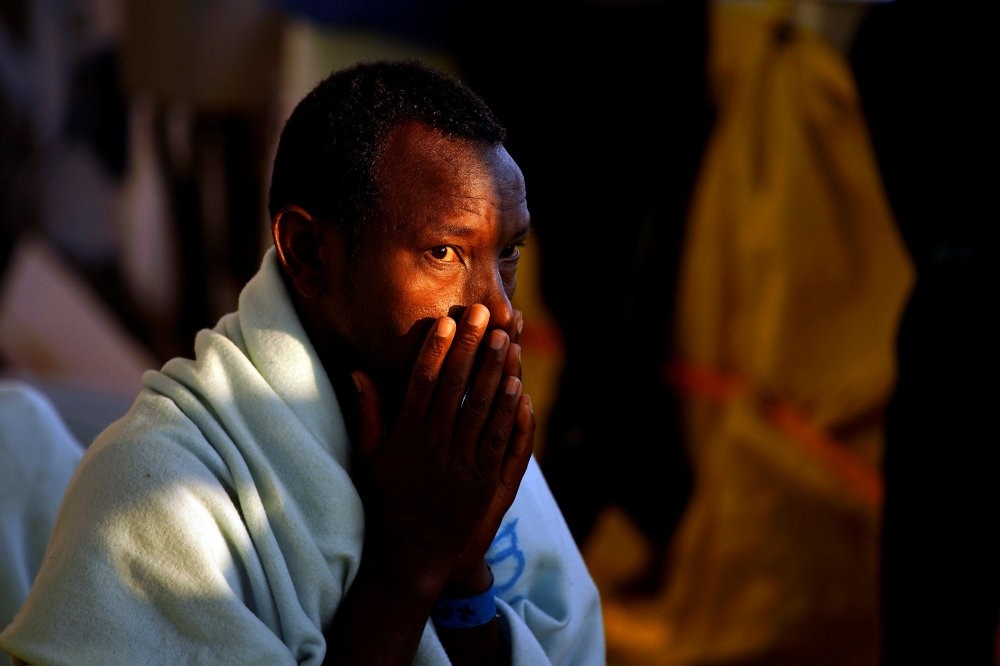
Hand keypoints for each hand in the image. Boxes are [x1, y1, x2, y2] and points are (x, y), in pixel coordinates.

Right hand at [351, 304, 534, 596]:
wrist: (411, 558)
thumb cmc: (387, 504)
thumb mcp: (370, 459)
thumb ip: (367, 414)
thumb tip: (357, 371)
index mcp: (407, 439)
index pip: (424, 383)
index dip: (437, 350)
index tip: (446, 322)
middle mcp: (436, 448)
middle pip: (459, 389)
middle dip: (472, 348)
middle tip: (484, 314)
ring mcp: (464, 467)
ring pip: (485, 410)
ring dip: (497, 373)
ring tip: (506, 340)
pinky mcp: (487, 485)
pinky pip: (504, 442)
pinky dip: (513, 414)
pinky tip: (520, 388)